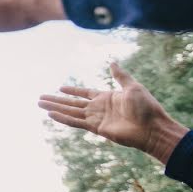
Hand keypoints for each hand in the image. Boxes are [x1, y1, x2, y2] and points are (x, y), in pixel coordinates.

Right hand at [38, 63, 187, 162]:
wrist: (152, 128)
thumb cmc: (146, 107)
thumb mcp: (133, 86)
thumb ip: (120, 76)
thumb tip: (113, 62)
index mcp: (106, 97)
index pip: (84, 93)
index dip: (72, 91)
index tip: (60, 88)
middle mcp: (98, 108)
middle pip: (72, 103)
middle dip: (56, 100)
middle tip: (41, 97)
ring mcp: (96, 119)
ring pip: (70, 112)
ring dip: (55, 108)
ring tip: (40, 104)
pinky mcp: (96, 128)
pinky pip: (75, 122)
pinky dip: (63, 118)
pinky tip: (51, 115)